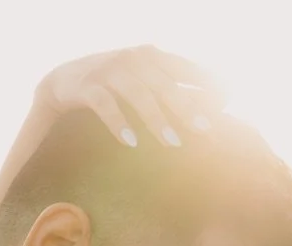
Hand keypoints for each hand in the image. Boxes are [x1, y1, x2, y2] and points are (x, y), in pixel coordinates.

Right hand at [33, 46, 224, 148]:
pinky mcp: (87, 86)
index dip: (206, 85)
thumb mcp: (143, 80)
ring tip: (173, 143)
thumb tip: (214, 107)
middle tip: (206, 131)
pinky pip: (106, 105)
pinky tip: (131, 142)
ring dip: (157, 120)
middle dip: (187, 108)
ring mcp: (109, 70)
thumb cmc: (112, 85)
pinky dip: (119, 123)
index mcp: (152, 56)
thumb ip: (172, 87)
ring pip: (138, 95)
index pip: (185, 69)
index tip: (228, 103)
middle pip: (165, 85)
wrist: (63, 81)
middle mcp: (133, 59)